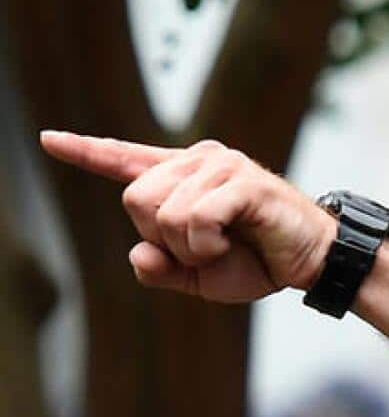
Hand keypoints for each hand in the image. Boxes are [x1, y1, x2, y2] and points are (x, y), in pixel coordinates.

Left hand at [40, 132, 336, 302]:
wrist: (311, 263)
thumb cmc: (259, 263)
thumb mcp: (198, 276)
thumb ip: (160, 268)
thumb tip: (139, 252)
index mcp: (185, 177)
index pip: (127, 159)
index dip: (86, 152)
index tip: (50, 140)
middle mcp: (199, 160)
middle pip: (134, 196)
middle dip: (160, 237)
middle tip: (203, 249)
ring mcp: (222, 165)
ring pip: (162, 212)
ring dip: (189, 247)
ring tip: (224, 246)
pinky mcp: (242, 181)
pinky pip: (194, 219)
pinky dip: (206, 245)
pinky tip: (231, 244)